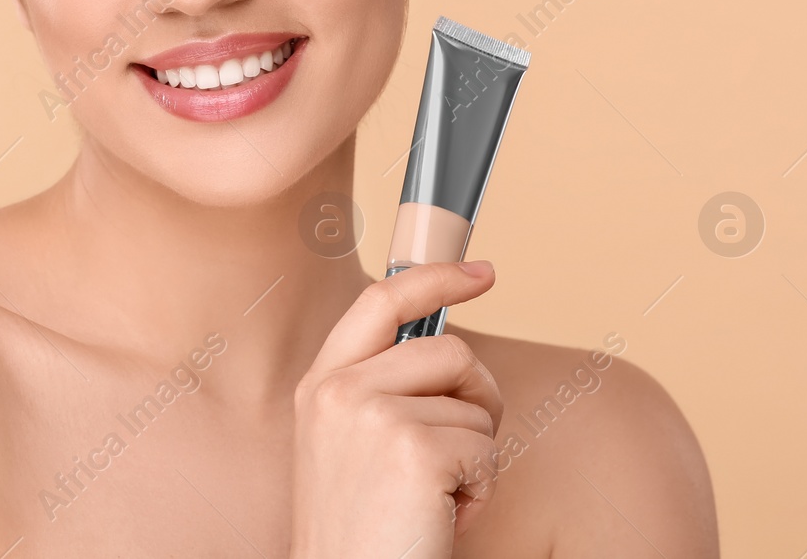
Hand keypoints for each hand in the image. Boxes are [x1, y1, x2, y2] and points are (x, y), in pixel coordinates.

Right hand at [289, 260, 502, 558]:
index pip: (382, 301)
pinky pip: (486, 449)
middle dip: (478, 396)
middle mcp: (339, 391)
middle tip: (463, 452)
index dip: (436, 278)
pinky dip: (480, 490)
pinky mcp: (413, 449)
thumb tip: (451, 353)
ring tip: (435, 498)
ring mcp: (372, 415)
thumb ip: (382, 390)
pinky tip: (443, 517)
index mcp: (321, 385)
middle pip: (450, 350)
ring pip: (475, 403)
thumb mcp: (351, 446)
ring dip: (475, 456)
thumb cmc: (363, 533)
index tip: (481, 274)